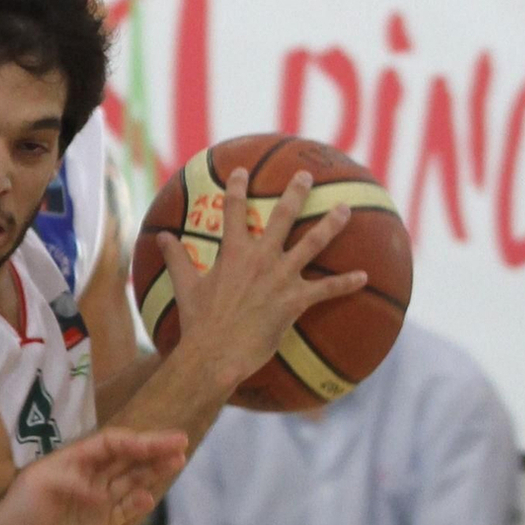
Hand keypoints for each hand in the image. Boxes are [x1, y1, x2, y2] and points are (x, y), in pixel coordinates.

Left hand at [0, 424, 186, 524]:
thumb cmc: (17, 514)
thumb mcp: (38, 488)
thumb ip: (71, 484)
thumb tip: (100, 493)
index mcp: (73, 461)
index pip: (111, 444)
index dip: (136, 440)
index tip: (160, 441)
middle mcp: (88, 478)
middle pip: (127, 458)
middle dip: (154, 450)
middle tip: (182, 442)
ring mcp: (95, 503)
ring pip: (131, 482)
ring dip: (153, 472)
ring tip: (177, 462)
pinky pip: (124, 511)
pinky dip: (138, 504)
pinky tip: (151, 498)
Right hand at [162, 168, 365, 392]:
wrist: (216, 353)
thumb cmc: (199, 322)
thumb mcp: (184, 287)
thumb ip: (176, 258)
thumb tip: (160, 237)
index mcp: (233, 252)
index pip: (234, 210)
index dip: (237, 188)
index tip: (242, 171)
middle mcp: (261, 257)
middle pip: (282, 215)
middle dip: (296, 192)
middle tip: (307, 176)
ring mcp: (281, 277)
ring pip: (312, 243)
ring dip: (331, 225)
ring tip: (345, 208)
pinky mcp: (295, 300)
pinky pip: (327, 289)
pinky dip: (346, 283)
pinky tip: (363, 277)